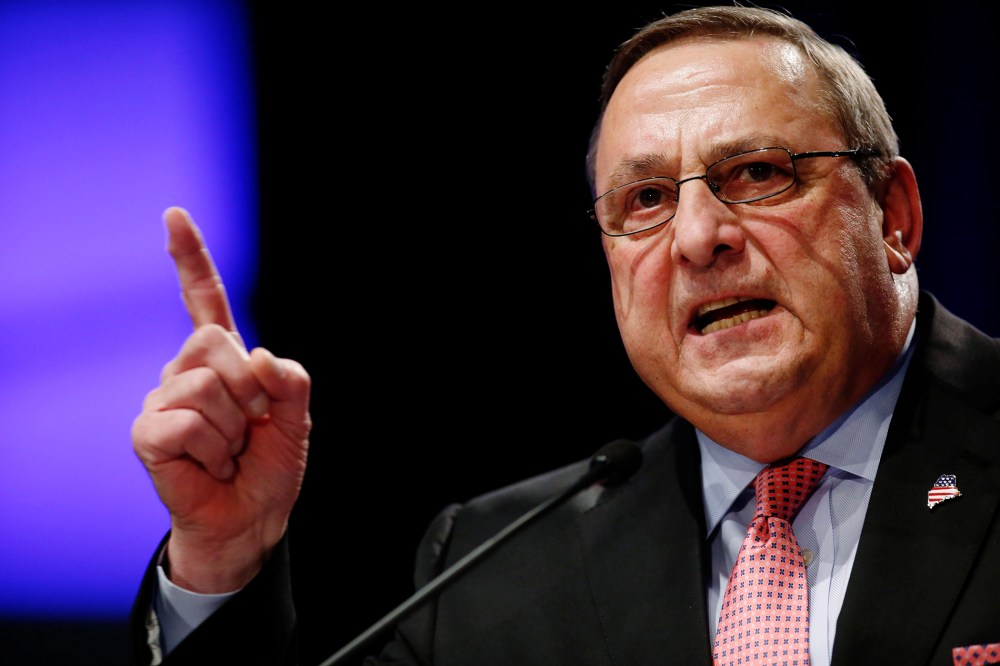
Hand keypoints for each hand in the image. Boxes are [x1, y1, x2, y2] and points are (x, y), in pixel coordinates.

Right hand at [132, 207, 310, 592]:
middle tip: (253, 426)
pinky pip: (184, 424)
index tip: (174, 215)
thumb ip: (290, 381)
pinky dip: (212, 451)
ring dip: (234, 429)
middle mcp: (187, 370)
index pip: (203, 299)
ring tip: (230, 450)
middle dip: (249, 389)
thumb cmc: (269, 464)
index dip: (191, 259)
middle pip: (215, 341)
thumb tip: (258, 356)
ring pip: (204, 387)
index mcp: (224, 359)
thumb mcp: (297, 418)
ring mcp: (163, 399)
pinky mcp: (147, 433)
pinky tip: (209, 465)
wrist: (253, 516)